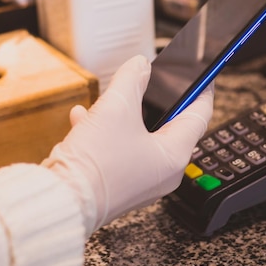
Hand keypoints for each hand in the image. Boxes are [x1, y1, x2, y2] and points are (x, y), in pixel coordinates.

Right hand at [42, 55, 213, 234]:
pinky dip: (104, 132)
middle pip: (168, 126)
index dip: (202, 91)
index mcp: (174, 156)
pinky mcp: (117, 185)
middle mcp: (162, 173)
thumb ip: (132, 79)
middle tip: (154, 81)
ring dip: (122, 115)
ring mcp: (139, 182)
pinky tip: (82, 118)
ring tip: (109, 98)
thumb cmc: (95, 164)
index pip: (199, 116)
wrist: (61, 200)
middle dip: (155, 102)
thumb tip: (140, 65)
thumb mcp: (116, 107)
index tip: (204, 77)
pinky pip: (118, 151)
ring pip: (139, 137)